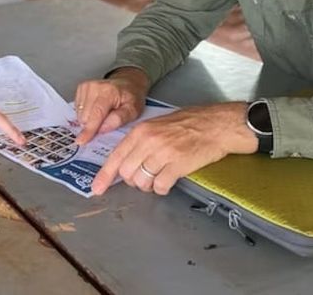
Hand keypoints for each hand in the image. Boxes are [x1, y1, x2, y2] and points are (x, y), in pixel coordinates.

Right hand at [74, 68, 148, 144]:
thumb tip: (103, 128)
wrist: (127, 83)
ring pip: (80, 114)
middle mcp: (95, 87)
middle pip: (85, 116)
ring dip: (90, 119)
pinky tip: (96, 109)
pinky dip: (86, 113)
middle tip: (106, 121)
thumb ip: (119, 119)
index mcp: (109, 92)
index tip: (82, 140)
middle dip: (93, 125)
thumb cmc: (130, 97)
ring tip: (103, 114)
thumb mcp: (133, 110)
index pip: (96, 113)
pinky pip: (78, 109)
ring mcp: (86, 86)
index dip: (89, 129)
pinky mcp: (81, 88)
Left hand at [91, 102, 256, 196]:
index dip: (104, 175)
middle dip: (133, 180)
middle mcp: (148, 142)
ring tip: (160, 176)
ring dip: (149, 185)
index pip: (116, 157)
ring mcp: (163, 154)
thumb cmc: (189, 123)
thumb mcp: (157, 125)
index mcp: (141, 131)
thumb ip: (140, 141)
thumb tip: (126, 161)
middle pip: (127, 173)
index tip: (97, 188)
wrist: (215, 125)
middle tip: (145, 176)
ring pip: (142, 182)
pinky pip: (161, 186)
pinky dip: (163, 188)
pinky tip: (170, 180)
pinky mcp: (178, 166)